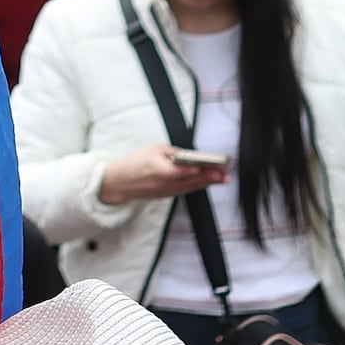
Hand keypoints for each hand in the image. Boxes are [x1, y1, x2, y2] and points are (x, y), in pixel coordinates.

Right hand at [95, 146, 225, 206]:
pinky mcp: (167, 195)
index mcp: (160, 170)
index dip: (199, 170)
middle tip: (225, 173)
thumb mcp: (153, 150)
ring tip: (223, 178)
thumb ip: (172, 153)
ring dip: (208, 183)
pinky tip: (207, 183)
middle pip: (192, 180)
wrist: (118, 183)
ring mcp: (167, 191)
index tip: (213, 168)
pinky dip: (198, 186)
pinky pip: (186, 190)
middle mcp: (166, 184)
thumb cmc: (134, 163)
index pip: (183, 171)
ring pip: (191, 187)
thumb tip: (189, 155)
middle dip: (210, 177)